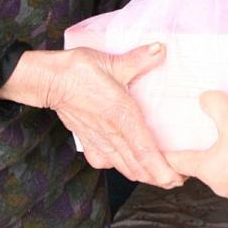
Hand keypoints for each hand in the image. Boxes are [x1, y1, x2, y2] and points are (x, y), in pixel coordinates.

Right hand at [1, 45, 182, 187]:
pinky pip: (106, 162)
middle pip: (138, 167)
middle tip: (178, 179)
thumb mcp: (113, 62)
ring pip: (124, 167)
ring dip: (143, 175)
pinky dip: (120, 167)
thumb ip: (140, 58)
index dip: (163, 169)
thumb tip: (161, 48)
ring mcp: (98, 140)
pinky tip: (128, 164)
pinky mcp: (88, 141)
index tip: (178, 177)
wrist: (49, 80)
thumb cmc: (79, 70)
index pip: (146, 151)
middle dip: (159, 177)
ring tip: (160, 177)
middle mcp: (112, 133)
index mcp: (122, 115)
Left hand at [165, 92, 227, 202]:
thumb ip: (213, 104)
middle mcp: (218, 185)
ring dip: (223, 158)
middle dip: (199, 151)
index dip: (166, 151)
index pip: (175, 162)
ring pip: (221, 172)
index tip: (161, 143)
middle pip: (199, 166)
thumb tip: (205, 98)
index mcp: (206, 169)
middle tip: (202, 134)